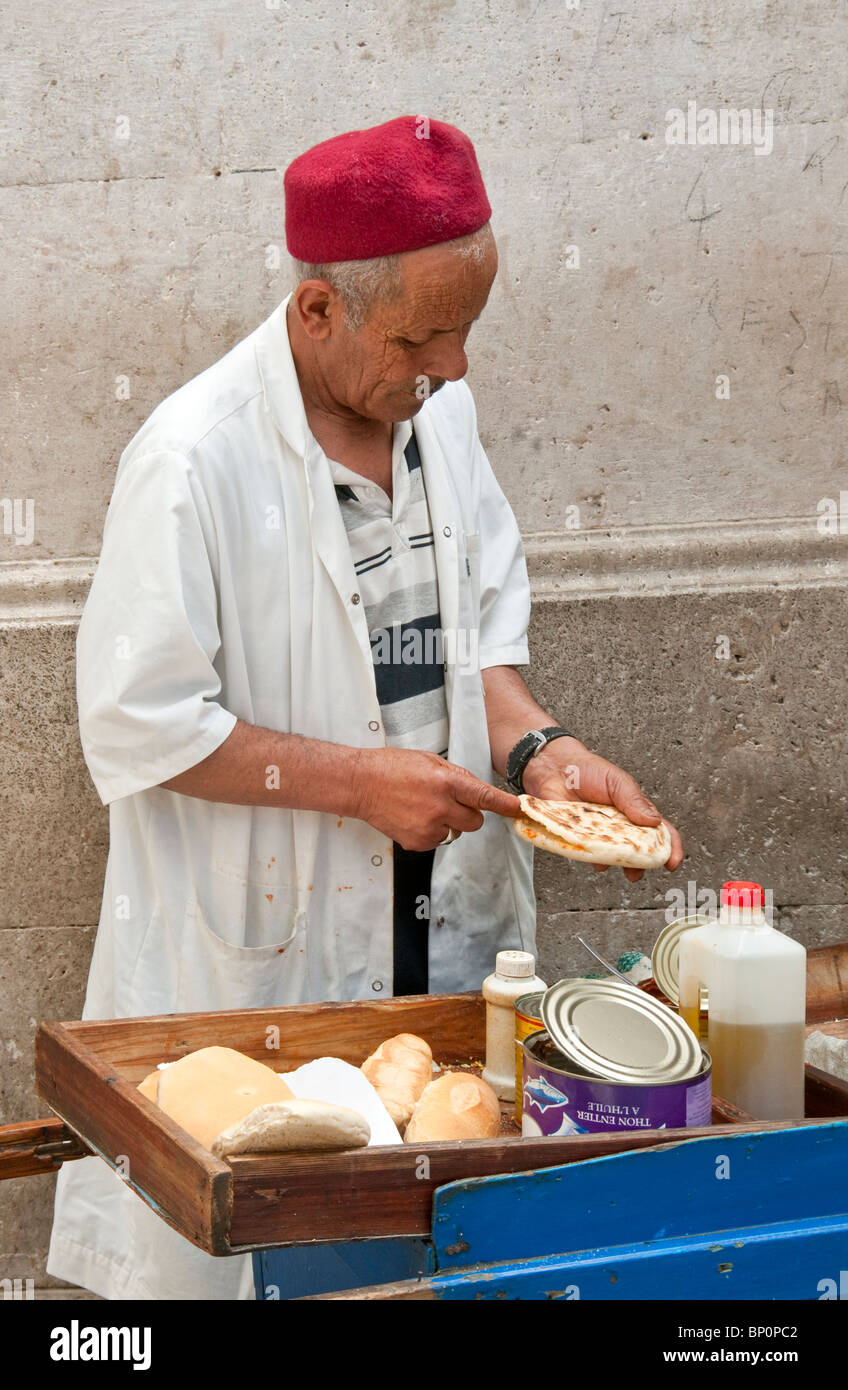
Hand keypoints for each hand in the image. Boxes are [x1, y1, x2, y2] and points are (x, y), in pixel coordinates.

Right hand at [353, 748, 520, 850]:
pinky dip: (431, 832)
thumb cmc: (392, 767)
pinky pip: (437, 841)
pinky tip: (414, 817)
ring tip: (423, 807)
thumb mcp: (430, 761)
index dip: (505, 805)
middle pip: (475, 822)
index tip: (518, 809)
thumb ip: (456, 777)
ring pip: (456, 833)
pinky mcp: (417, 842)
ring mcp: (428, 827)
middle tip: (451, 803)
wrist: (361, 784)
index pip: (484, 797)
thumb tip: (476, 791)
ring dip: (448, 823)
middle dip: (469, 813)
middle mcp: (440, 806)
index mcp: (446, 781)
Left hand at [522, 737, 683, 881]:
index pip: (660, 831)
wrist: (554, 769)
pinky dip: (595, 861)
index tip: (672, 862)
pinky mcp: (581, 840)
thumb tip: (655, 821)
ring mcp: (601, 835)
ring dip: (621, 866)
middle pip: (640, 851)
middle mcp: (621, 826)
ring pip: (617, 857)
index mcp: (635, 811)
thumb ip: (634, 800)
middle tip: (640, 872)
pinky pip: (591, 856)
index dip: (670, 847)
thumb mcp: (617, 781)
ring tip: (623, 870)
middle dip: (644, 865)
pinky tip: (597, 861)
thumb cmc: (588, 771)